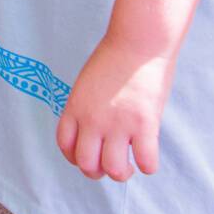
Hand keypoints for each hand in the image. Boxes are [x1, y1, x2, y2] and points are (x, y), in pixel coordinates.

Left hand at [55, 33, 172, 182]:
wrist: (138, 40)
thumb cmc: (115, 57)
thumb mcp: (88, 84)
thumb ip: (87, 109)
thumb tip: (96, 134)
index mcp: (75, 107)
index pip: (65, 146)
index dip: (76, 158)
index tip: (90, 155)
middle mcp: (92, 119)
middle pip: (87, 165)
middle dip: (98, 171)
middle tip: (111, 163)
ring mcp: (118, 123)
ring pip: (113, 170)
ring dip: (122, 173)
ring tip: (129, 164)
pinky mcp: (144, 124)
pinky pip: (145, 162)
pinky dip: (148, 165)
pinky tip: (148, 155)